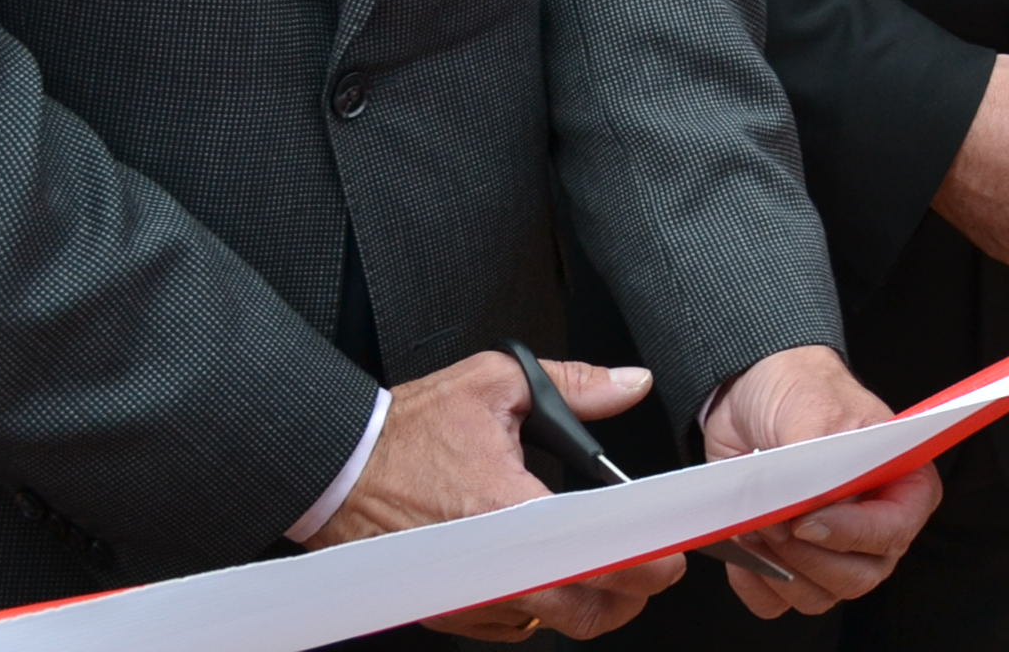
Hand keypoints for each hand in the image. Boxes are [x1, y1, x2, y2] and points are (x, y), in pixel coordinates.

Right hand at [307, 351, 684, 640]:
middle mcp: (487, 565)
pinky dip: (541, 606)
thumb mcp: (495, 382)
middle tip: (650, 567)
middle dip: (629, 595)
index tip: (672, 556)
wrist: (336, 469)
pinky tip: (549, 574)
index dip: (645, 564)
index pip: (596, 557)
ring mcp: (466, 596)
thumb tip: (630, 384)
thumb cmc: (408, 429)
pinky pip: (513, 624)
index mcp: (505, 507)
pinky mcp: (448, 610)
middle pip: (584, 612)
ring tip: (608, 569)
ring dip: (587, 603)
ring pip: (551, 624)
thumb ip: (574, 384)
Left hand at [694, 346, 942, 616]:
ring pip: (818, 596)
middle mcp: (873, 524)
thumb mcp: (815, 412)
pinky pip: (777, 602)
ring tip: (756, 525)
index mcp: (903, 485)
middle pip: (857, 576)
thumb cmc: (801, 391)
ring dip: (780, 569)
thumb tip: (804, 508)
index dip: (851, 534)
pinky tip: (744, 549)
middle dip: (809, 556)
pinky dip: (756, 583)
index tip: (806, 520)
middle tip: (775, 521)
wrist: (752, 391)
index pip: (892, 531)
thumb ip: (816, 463)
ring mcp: (833, 548)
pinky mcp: (790, 561)